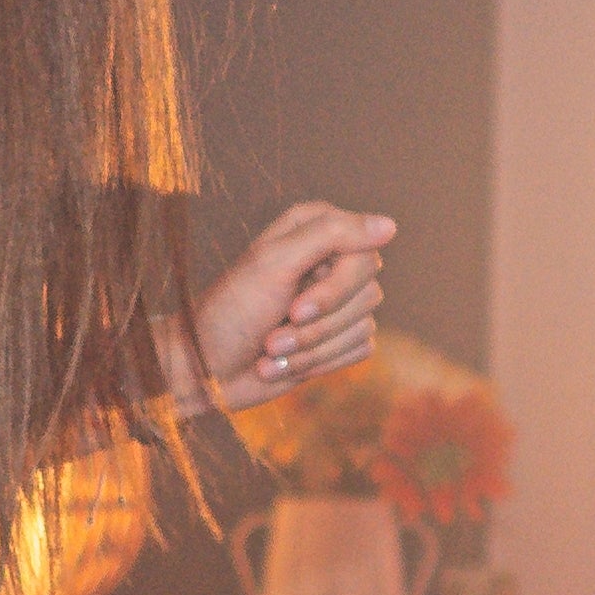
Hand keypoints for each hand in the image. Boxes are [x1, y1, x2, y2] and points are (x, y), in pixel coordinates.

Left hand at [190, 202, 393, 408]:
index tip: (298, 310)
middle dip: (317, 327)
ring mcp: (336, 301)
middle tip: (273, 336)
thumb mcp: (274, 262)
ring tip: (270, 351)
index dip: (336, 289)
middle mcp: (331, 260)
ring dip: (311, 350)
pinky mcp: (338, 338)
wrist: (205, 369)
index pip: (364, 254)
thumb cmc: (231, 311)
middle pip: (369, 294)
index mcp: (315, 230)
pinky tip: (284, 363)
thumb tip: (389, 225)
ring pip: (363, 326)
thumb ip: (331, 234)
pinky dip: (319, 363)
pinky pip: (360, 350)